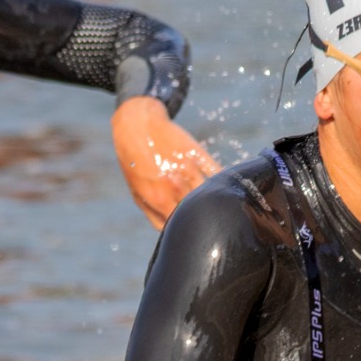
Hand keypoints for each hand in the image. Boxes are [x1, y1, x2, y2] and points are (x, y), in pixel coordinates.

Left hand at [110, 96, 219, 228]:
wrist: (137, 126)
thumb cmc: (135, 164)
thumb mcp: (138, 194)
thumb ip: (155, 216)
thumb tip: (171, 233)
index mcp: (159, 201)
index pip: (180, 227)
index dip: (189, 232)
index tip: (195, 234)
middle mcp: (175, 187)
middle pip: (198, 214)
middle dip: (204, 221)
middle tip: (210, 224)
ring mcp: (188, 170)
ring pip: (210, 196)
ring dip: (216, 204)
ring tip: (221, 209)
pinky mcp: (198, 155)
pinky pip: (217, 174)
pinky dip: (222, 182)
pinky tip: (225, 187)